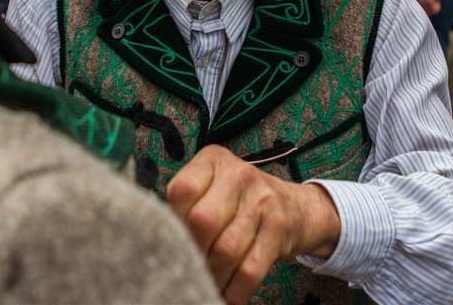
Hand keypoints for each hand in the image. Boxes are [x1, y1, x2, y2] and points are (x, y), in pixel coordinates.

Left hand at [166, 145, 340, 304]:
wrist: (296, 207)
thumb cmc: (241, 200)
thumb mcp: (214, 187)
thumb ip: (186, 205)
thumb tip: (156, 239)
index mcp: (213, 161)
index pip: (182, 190)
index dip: (173, 222)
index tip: (173, 241)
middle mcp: (239, 174)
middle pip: (203, 221)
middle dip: (192, 253)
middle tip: (188, 268)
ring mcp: (263, 201)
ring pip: (226, 250)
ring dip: (212, 277)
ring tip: (204, 284)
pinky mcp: (279, 229)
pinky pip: (250, 270)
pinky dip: (234, 291)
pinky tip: (225, 296)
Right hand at [402, 0, 440, 16]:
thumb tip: (437, 2)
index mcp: (429, 0)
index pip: (436, 10)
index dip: (438, 7)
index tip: (436, 2)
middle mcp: (422, 4)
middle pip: (429, 14)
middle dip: (432, 10)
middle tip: (431, 4)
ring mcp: (415, 4)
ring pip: (422, 13)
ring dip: (425, 10)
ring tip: (425, 3)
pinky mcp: (410, 3)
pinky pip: (416, 9)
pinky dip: (419, 8)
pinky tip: (420, 2)